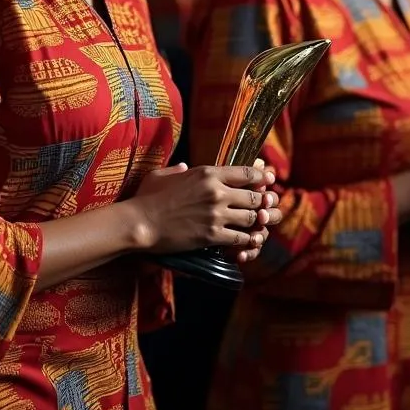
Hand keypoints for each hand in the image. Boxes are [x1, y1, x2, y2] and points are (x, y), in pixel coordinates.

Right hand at [131, 161, 280, 255]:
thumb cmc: (148, 197)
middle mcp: (217, 191)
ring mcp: (216, 214)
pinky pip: (240, 238)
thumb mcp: (163, 174)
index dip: (262, 176)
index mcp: (209, 173)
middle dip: (263, 202)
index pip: (247, 172)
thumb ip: (179, 169)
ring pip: (251, 218)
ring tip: (260, 225)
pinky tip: (250, 242)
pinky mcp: (212, 235)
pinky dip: (248, 241)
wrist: (140, 223)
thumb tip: (185, 167)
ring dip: (258, 222)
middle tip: (267, 206)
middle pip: (255, 196)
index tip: (268, 179)